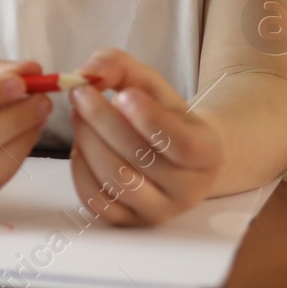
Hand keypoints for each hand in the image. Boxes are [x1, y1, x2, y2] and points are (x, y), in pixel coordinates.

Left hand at [68, 48, 223, 225]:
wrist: (171, 154)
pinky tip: (81, 144)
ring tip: (79, 115)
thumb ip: (118, 66)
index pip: (183, 144)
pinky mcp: (129, 221)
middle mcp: (188, 190)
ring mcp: (159, 211)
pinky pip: (96, 200)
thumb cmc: (160, 113)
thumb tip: (86, 73)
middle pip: (139, 158)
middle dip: (101, 120)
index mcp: (207, 153)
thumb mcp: (148, 82)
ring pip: (115, 179)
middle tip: (81, 93)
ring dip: (87, 140)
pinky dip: (79, 168)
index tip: (124, 94)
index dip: (150, 120)